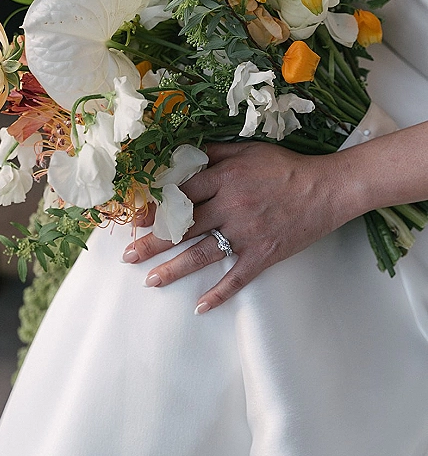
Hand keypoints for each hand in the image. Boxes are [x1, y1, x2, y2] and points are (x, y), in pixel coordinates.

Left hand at [124, 142, 355, 310]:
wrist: (326, 189)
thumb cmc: (283, 167)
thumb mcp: (246, 149)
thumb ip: (212, 152)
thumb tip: (179, 154)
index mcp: (225, 178)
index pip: (180, 193)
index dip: (154, 206)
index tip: (133, 218)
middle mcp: (232, 206)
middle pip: (184, 226)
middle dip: (153, 241)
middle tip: (129, 255)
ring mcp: (247, 233)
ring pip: (203, 253)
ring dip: (174, 269)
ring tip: (150, 280)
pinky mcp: (263, 254)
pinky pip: (237, 277)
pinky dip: (219, 294)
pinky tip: (200, 306)